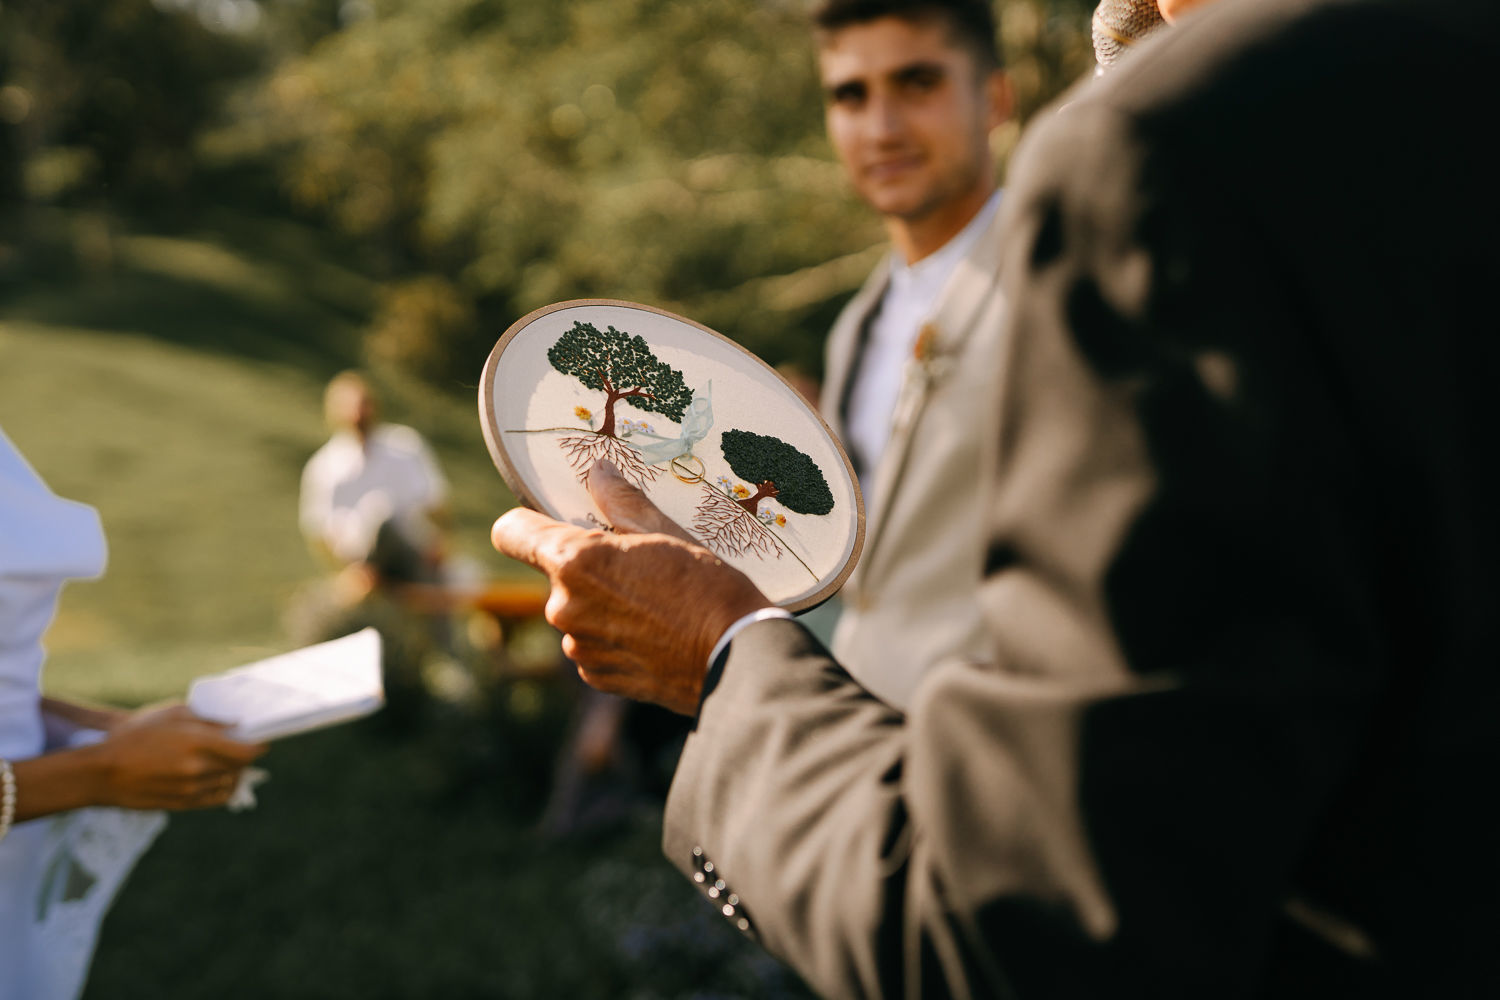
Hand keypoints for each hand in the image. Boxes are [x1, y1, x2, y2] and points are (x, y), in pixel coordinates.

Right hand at [92, 705, 267, 810]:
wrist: (100, 773)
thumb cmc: (133, 736)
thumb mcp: (170, 714)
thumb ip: (208, 720)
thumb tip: (237, 725)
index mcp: (196, 742)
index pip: (246, 750)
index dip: (258, 745)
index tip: (260, 739)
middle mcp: (197, 768)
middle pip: (241, 767)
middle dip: (246, 756)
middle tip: (244, 746)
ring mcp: (190, 789)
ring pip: (231, 783)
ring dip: (235, 772)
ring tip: (228, 761)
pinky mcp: (182, 805)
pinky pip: (216, 798)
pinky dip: (224, 788)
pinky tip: (219, 777)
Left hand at [491, 460, 773, 714]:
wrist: (736, 660)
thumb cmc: (707, 590)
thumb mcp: (667, 533)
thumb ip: (621, 501)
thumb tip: (597, 472)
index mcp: (575, 562)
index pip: (511, 532)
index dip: (526, 524)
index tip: (550, 523)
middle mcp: (564, 607)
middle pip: (556, 575)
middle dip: (588, 570)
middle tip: (640, 568)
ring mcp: (577, 646)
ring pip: (577, 611)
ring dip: (603, 606)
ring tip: (655, 606)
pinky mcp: (595, 677)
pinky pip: (592, 645)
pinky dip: (614, 638)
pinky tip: (655, 635)